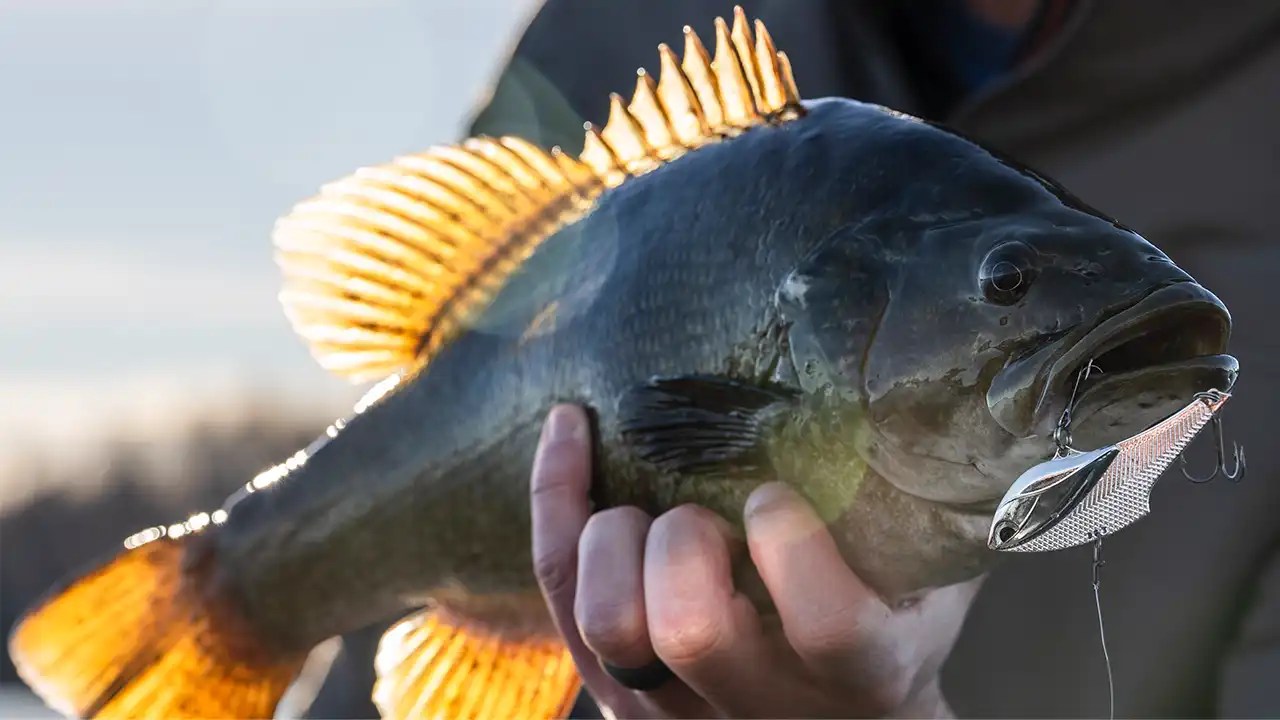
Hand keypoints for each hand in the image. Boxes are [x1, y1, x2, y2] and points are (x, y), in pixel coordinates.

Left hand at [530, 405, 982, 718]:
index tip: (776, 496)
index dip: (792, 545)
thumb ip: (921, 514)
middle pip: (690, 630)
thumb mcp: (933, 581)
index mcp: (864, 672)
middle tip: (701, 513)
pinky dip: (555, 506)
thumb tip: (901, 393)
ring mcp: (680, 714)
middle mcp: (764, 704)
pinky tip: (570, 428)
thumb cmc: (894, 629)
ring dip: (609, 539)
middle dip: (684, 541)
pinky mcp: (619, 697)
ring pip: (605, 626)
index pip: (829, 625)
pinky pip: (559, 603)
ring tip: (637, 507)